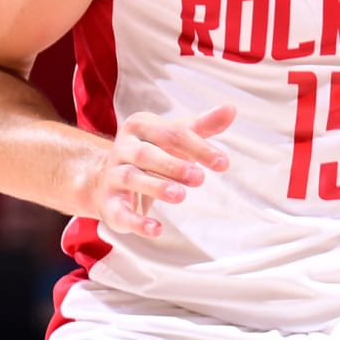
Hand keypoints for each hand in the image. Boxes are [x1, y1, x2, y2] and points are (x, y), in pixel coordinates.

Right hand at [92, 102, 233, 239]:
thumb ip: (202, 126)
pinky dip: (137, 222)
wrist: (108, 180)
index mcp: (139, 126)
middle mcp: (122, 148)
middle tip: (199, 178)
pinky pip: (121, 213)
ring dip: (156, 187)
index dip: (197, 147)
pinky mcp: (109, 204)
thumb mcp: (175, 137)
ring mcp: (113, 176)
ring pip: (132, 178)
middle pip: (146, 154)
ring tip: (180, 195)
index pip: (170, 133)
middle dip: (173, 166)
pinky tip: (157, 229)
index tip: (223, 163)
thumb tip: (231, 109)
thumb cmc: (153, 153)